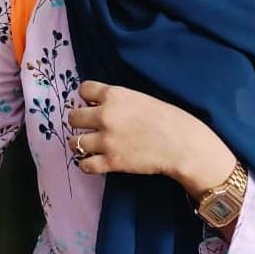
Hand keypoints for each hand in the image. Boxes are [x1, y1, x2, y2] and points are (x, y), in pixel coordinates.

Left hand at [68, 80, 235, 199]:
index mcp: (114, 94)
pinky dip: (88, 164)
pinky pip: (84, 165)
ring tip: (91, 146)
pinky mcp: (110, 162)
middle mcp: (105, 115)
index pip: (83, 89)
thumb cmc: (166, 118)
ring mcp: (106, 140)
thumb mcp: (139, 98)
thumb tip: (98, 105)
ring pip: (74, 142)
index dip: (87, 97)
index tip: (93, 104)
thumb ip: (117, 101)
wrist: (182, 143)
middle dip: (79, 122)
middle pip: (72, 117)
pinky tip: (96, 161)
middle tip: (90, 127)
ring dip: (81, 144)